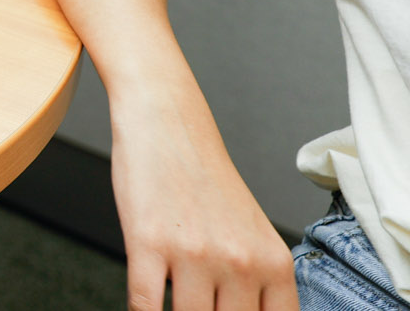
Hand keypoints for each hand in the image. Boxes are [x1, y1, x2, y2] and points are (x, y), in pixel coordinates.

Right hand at [110, 91, 298, 310]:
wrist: (166, 123)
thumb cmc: (204, 179)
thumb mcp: (250, 234)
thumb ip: (255, 285)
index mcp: (274, 263)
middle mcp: (240, 261)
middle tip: (197, 306)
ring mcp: (194, 254)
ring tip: (169, 304)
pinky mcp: (147, 243)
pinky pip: (144, 304)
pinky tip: (142, 308)